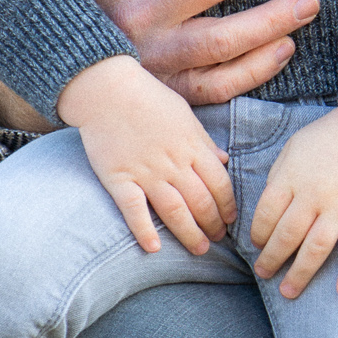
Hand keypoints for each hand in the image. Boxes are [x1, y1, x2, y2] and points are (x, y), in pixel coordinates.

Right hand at [57, 54, 236, 255]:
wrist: (106, 89)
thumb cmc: (148, 98)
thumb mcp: (185, 114)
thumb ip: (205, 141)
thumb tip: (224, 160)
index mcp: (192, 146)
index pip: (220, 184)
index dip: (228, 205)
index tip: (230, 219)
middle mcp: (173, 163)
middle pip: (201, 202)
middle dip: (213, 225)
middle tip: (217, 239)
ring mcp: (146, 172)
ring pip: (175, 211)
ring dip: (190, 234)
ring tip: (199, 249)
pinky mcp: (118, 178)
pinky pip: (133, 210)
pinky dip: (144, 230)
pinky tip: (154, 248)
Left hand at [251, 99, 337, 298]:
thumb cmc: (329, 136)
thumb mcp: (294, 147)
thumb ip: (279, 177)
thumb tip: (268, 210)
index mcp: (291, 177)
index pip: (265, 215)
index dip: (257, 234)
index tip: (257, 245)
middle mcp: (313, 195)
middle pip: (286, 236)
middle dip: (271, 259)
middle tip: (264, 274)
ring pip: (315, 247)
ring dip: (299, 273)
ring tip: (288, 292)